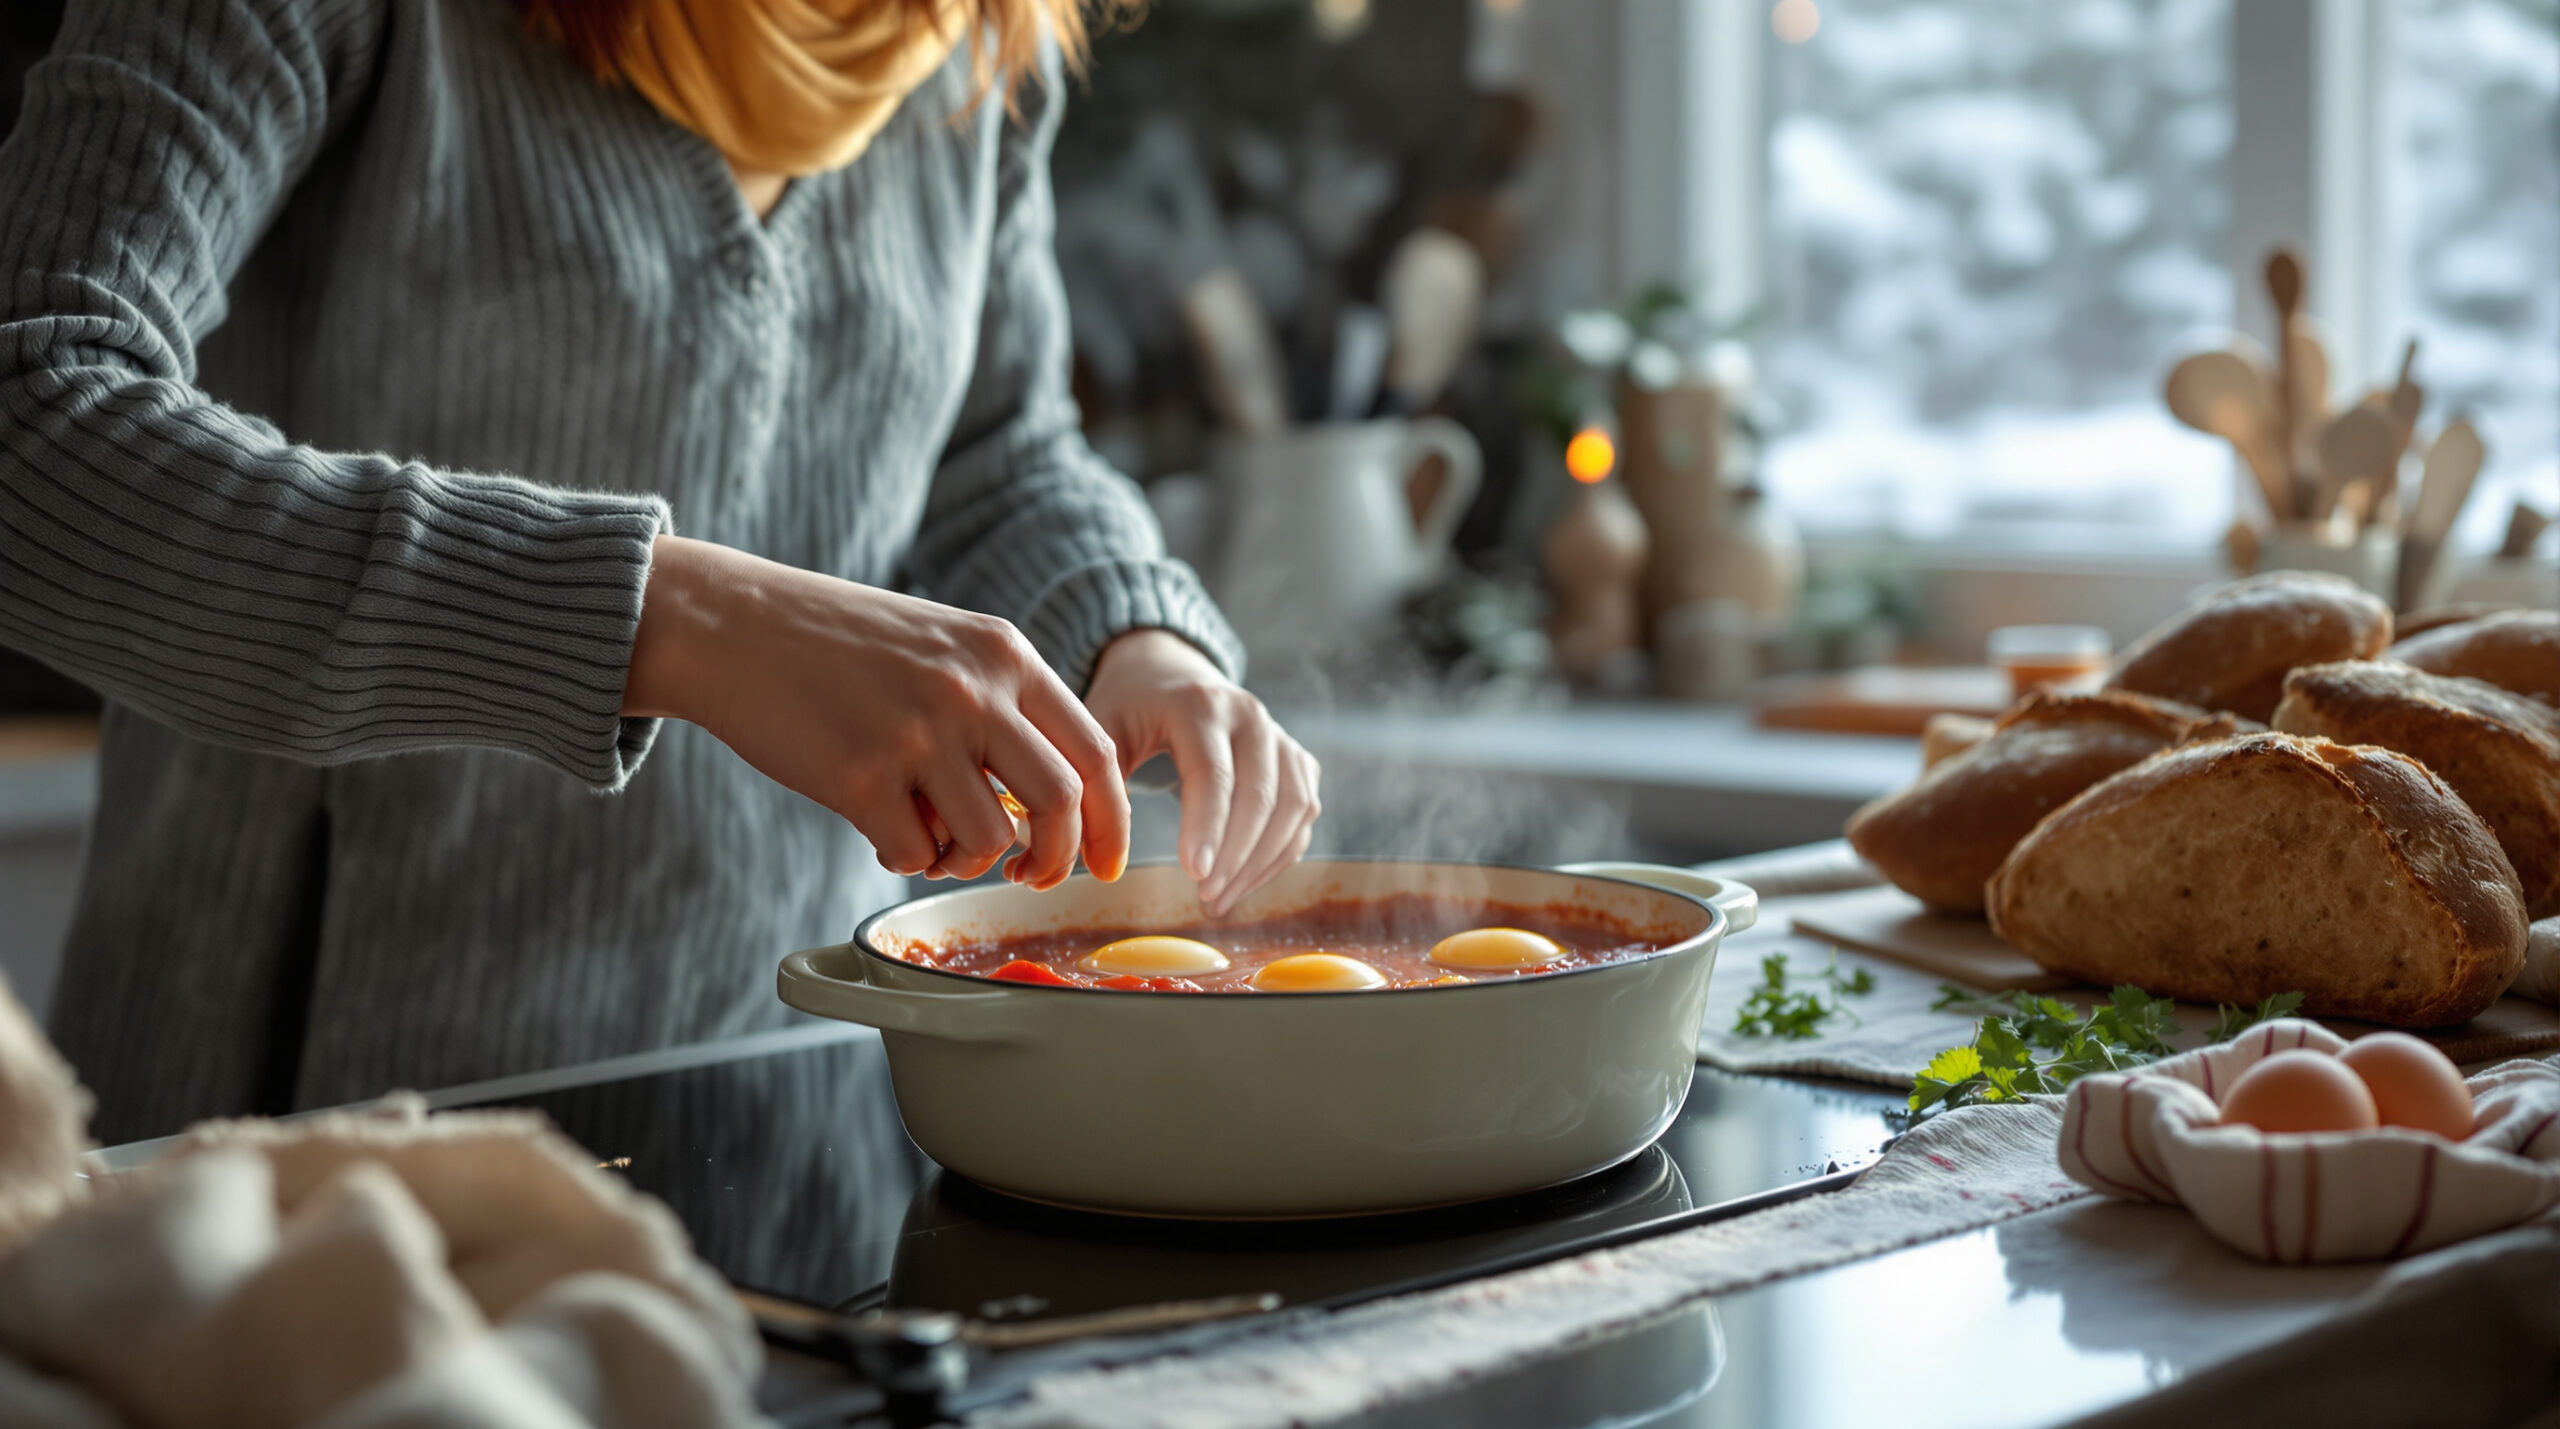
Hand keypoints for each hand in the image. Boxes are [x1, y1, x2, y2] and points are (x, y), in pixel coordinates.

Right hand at [624, 536, 1126, 887]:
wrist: (733, 623)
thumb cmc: (835, 642)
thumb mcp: (941, 643)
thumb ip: (999, 704)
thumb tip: (1041, 804)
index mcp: (1003, 653)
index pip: (1093, 750)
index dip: (1113, 820)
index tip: (1108, 861)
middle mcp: (972, 690)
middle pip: (1060, 803)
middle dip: (1056, 859)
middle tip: (1030, 875)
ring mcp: (918, 734)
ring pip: (988, 841)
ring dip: (964, 860)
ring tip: (928, 836)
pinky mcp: (860, 777)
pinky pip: (915, 855)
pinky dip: (904, 858)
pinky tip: (878, 828)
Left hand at [1083, 630, 1320, 916]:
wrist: (1168, 674)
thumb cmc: (1130, 710)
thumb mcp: (1102, 734)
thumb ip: (1101, 789)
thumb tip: (1103, 858)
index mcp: (1199, 705)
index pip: (1213, 773)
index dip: (1207, 827)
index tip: (1194, 875)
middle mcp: (1250, 715)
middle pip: (1261, 794)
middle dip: (1236, 856)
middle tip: (1205, 899)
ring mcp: (1279, 736)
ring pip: (1292, 807)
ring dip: (1261, 862)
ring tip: (1219, 899)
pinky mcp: (1296, 758)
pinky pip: (1301, 813)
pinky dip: (1278, 854)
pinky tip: (1243, 881)